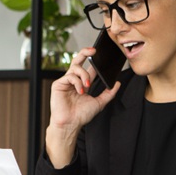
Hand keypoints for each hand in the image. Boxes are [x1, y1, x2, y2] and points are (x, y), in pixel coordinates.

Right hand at [46, 47, 120, 167]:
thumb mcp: (99, 103)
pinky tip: (80, 91)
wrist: (71, 124)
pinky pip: (70, 76)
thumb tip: (117, 83)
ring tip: (87, 86)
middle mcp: (74, 80)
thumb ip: (109, 93)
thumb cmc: (82, 115)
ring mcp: (65, 82)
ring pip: (76, 68)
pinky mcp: (58, 84)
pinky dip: (77, 82)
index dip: (94, 60)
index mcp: (83, 83)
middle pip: (78, 60)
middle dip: (85, 52)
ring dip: (84, 76)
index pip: (88, 67)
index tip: (101, 54)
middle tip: (94, 50)